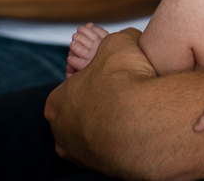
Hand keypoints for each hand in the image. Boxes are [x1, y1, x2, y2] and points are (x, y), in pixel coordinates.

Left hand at [46, 28, 155, 170]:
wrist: (146, 121)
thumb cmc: (126, 79)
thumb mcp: (121, 42)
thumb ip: (120, 39)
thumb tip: (129, 37)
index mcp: (57, 101)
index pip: (75, 87)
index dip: (98, 78)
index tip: (117, 75)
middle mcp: (61, 133)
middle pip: (83, 113)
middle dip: (102, 104)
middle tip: (128, 94)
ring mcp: (80, 155)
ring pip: (96, 135)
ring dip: (113, 125)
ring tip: (140, 111)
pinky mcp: (104, 170)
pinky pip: (114, 150)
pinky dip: (126, 140)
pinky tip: (143, 127)